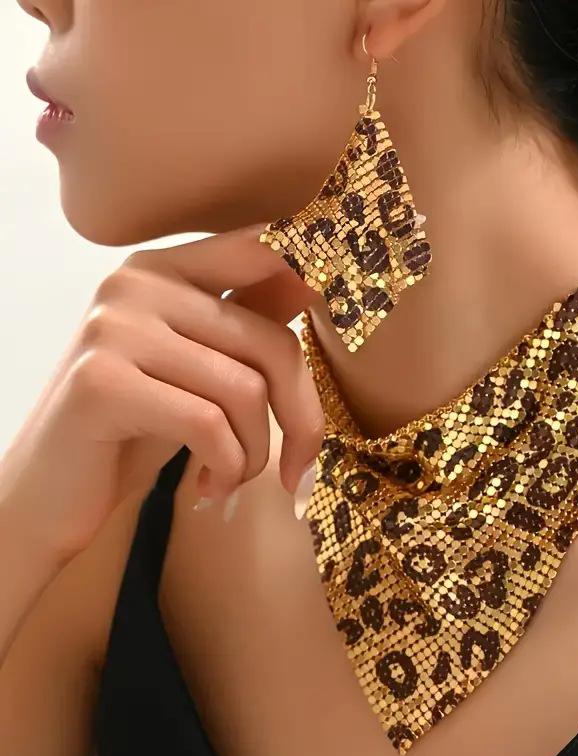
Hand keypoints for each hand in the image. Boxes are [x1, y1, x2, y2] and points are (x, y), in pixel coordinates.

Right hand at [0, 222, 323, 558]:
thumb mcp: (198, 371)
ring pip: (244, 390)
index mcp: (164, 270)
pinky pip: (208, 423)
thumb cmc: (136, 429)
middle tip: (298, 467)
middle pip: (271, 343)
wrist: (51, 494)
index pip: (261, 256)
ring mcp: (115, 328)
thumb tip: (308, 285)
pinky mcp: (102, 382)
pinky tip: (209, 487)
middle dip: (299, 419)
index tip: (344, 336)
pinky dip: (225, 466)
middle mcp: (136, 284)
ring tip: (231, 477)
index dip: (314, 286)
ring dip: (253, 453)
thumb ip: (244, 324)